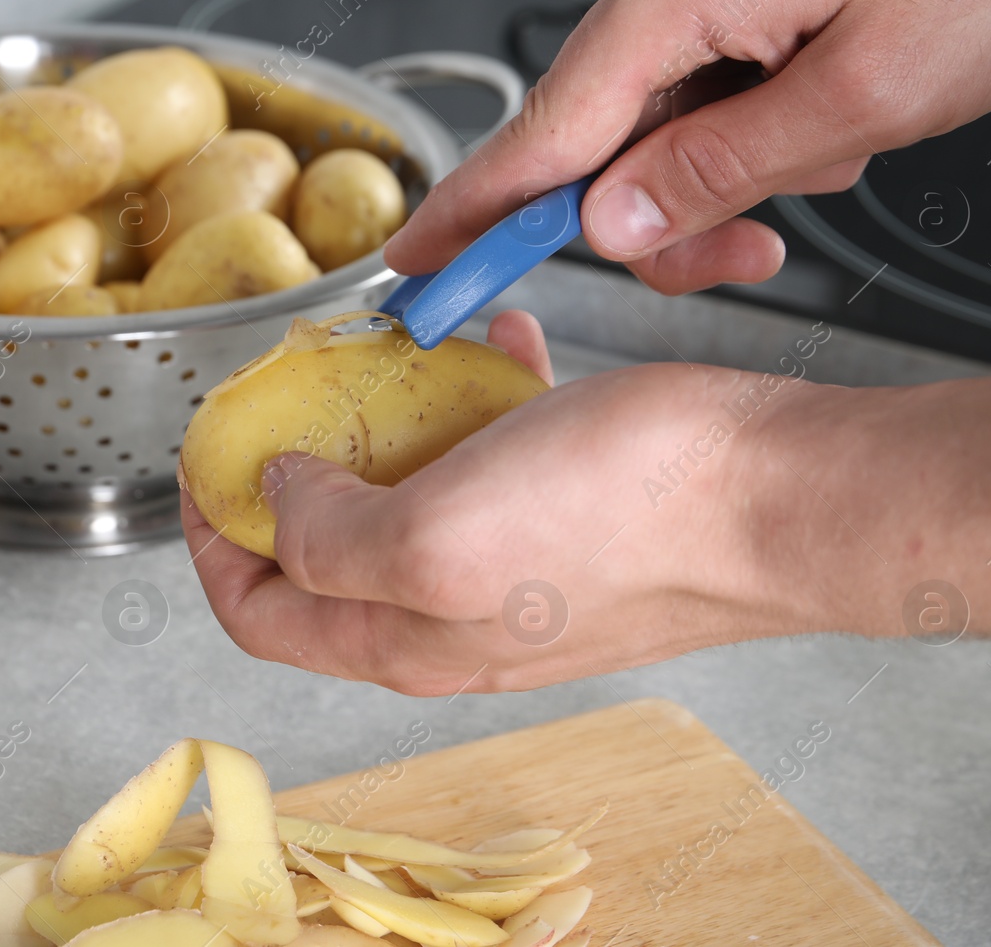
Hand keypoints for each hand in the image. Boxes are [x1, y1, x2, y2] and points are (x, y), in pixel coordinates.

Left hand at [183, 310, 814, 694]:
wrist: (780, 497)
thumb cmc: (625, 516)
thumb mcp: (437, 532)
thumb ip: (329, 537)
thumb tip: (278, 503)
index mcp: (402, 640)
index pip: (259, 613)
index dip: (213, 536)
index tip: (210, 456)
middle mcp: (452, 622)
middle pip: (327, 556)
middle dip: (301, 467)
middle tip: (303, 388)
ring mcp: (515, 576)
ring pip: (413, 497)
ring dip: (394, 424)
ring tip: (404, 355)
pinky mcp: (570, 525)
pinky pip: (495, 464)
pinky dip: (479, 406)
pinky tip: (504, 350)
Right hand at [385, 0, 990, 294]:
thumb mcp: (871, 92)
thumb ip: (722, 166)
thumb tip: (612, 222)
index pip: (542, 132)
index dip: (476, 215)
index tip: (419, 271)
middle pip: (601, 136)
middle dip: (663, 212)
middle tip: (749, 254)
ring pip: (660, 115)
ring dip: (728, 165)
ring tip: (836, 146)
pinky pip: (706, 74)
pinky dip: (753, 119)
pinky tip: (830, 108)